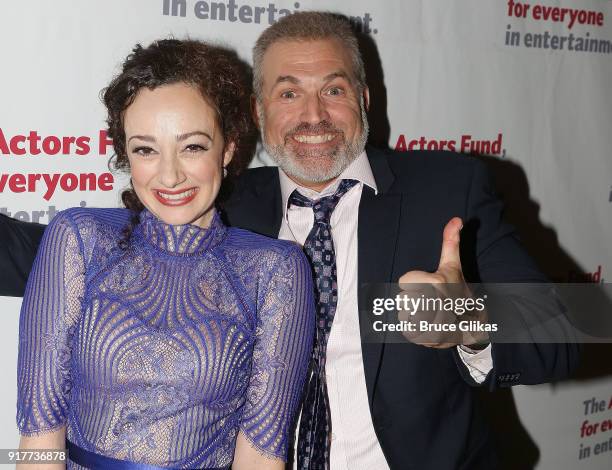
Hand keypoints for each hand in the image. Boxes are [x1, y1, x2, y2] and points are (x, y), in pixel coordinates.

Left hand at [397, 217, 488, 347]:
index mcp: (436, 283)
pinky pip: (407, 332)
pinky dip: (414, 331)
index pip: (405, 281)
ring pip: (403, 315)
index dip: (414, 283)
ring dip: (413, 316)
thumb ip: (451, 242)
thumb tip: (456, 219)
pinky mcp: (428, 340)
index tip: (429, 287)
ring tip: (429, 315)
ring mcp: (431, 323)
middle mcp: (434, 303)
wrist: (473, 325)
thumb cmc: (458, 291)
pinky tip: (427, 327)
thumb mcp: (454, 266)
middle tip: (430, 303)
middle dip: (413, 300)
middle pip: (402, 299)